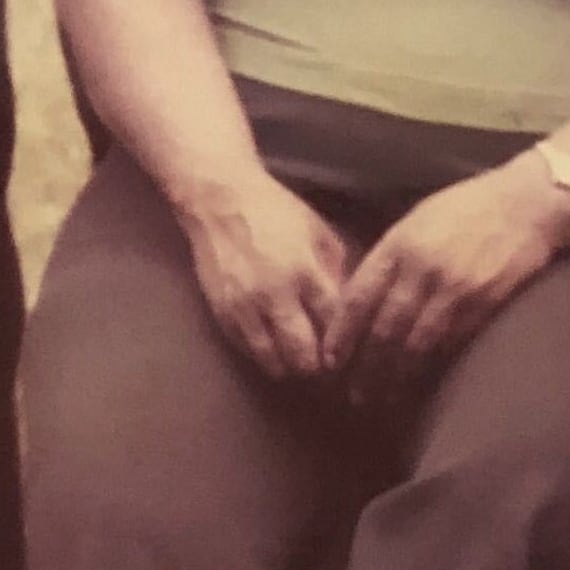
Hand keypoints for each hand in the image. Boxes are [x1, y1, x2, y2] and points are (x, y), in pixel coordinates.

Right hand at [174, 166, 354, 381]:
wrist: (220, 201)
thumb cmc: (275, 211)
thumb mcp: (318, 232)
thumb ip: (335, 271)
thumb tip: (344, 309)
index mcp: (306, 272)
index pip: (332, 325)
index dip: (343, 346)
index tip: (349, 355)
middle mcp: (276, 295)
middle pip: (303, 354)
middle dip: (318, 368)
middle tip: (325, 369)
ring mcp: (245, 307)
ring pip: (273, 361)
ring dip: (290, 369)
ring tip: (299, 365)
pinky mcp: (223, 313)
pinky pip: (247, 350)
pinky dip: (263, 356)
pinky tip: (273, 352)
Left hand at [327, 152, 569, 388]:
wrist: (525, 204)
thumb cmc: (466, 208)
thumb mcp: (417, 221)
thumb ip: (390, 257)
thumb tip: (362, 297)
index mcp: (399, 245)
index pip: (359, 298)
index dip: (341, 334)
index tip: (330, 361)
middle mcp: (421, 270)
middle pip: (384, 329)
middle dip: (366, 366)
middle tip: (354, 394)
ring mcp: (454, 290)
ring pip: (415, 344)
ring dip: (396, 375)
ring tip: (382, 396)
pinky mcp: (483, 305)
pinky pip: (450, 344)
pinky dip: (431, 365)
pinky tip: (420, 381)